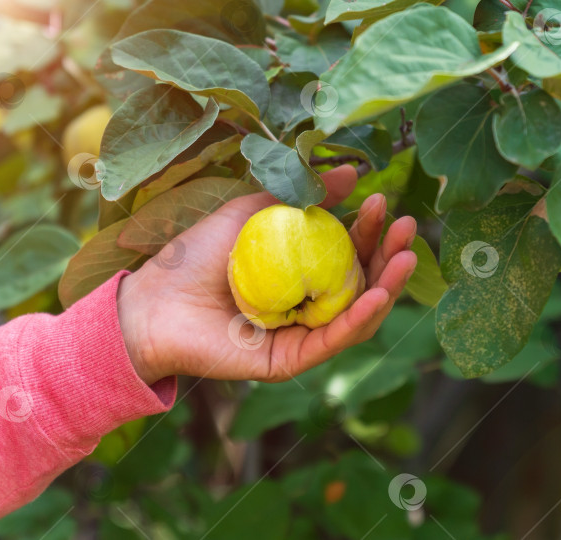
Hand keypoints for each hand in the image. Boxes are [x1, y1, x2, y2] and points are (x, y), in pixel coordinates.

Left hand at [116, 165, 417, 384]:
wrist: (153, 299)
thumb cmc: (196, 254)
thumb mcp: (255, 212)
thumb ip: (302, 196)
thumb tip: (350, 170)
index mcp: (299, 274)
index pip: (347, 254)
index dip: (369, 230)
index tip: (382, 201)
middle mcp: (305, 306)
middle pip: (360, 285)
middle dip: (389, 256)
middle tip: (407, 226)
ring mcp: (299, 335)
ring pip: (357, 316)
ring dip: (387, 287)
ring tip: (406, 256)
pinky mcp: (288, 361)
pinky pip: (332, 342)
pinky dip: (359, 319)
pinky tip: (378, 294)